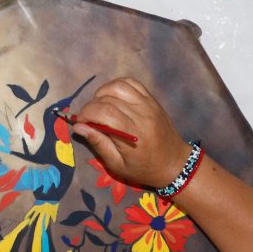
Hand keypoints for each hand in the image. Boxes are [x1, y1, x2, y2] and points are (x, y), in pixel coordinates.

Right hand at [72, 77, 190, 188]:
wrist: (174, 163)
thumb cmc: (143, 168)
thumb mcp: (117, 165)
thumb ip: (98, 143)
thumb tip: (78, 126)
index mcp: (132, 134)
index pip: (103, 112)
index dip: (86, 114)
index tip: (80, 123)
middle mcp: (141, 114)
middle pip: (108, 98)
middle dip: (91, 106)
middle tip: (89, 120)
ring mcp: (148, 104)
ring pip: (118, 86)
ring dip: (102, 94)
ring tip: (100, 108)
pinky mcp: (152, 99)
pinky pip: (131, 83)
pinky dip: (116, 86)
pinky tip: (112, 98)